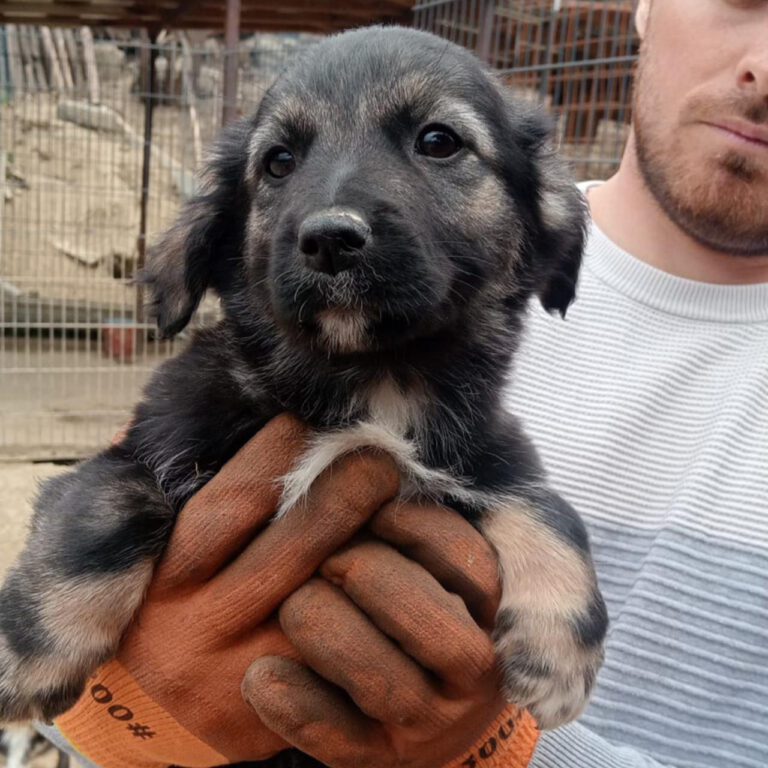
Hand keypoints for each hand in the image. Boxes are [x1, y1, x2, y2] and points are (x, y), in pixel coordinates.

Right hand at [55, 414, 399, 767]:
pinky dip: (379, 600)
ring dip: (379, 538)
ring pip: (336, 591)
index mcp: (166, 577)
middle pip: (299, 538)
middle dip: (351, 485)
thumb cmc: (152, 611)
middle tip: (381, 456)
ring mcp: (254, 668)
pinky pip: (351, 644)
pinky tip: (404, 566)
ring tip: (402, 500)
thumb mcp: (143, 558)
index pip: (235, 500)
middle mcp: (207, 624)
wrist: (141, 722)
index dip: (283, 449)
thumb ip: (171, 495)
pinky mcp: (294, 702)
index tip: (310, 421)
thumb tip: (156, 421)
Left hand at [243, 501, 539, 767]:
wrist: (423, 708)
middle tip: (331, 560)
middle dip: (369, 576)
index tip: (371, 510)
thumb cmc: (416, 603)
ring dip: (329, 633)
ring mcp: (427, 723)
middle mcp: (472, 670)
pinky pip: (338, 740)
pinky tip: (261, 674)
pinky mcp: (378, 759)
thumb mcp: (434, 559)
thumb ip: (416, 517)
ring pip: (385, 682)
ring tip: (296, 605)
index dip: (410, 525)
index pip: (466, 560)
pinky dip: (296, 705)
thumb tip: (368, 447)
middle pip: (432, 622)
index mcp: (490, 610)